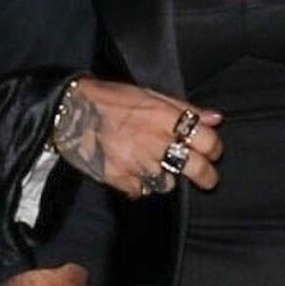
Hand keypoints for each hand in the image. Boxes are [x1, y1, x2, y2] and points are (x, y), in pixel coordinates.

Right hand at [52, 76, 222, 199]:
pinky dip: (141, 185)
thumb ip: (183, 108)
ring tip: (156, 167)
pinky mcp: (119, 178)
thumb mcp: (148, 94)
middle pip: (196, 168)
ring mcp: (136, 162)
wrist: (68, 110)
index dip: (214, 148)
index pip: (206, 139)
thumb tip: (216, 118)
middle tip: (206, 178)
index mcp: (163, 117)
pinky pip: (142, 191)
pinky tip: (133, 172)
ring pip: (169, 183)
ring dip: (167, 178)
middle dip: (206, 176)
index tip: (211, 151)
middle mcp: (153, 141)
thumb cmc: (109, 99)